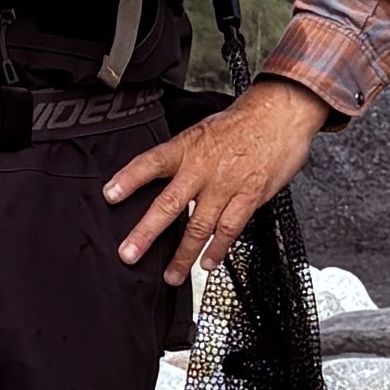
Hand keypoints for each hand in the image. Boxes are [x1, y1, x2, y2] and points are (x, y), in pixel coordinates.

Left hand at [107, 75, 324, 281]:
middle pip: (169, 204)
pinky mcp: (249, 196)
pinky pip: (230, 229)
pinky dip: (218, 249)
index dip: (129, 178)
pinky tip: (208, 263)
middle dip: (146, 232)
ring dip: (183, 255)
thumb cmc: (241, 124)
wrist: (280, 114)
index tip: (110, 195)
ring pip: (199, 225)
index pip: (151, 162)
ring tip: (171, 275)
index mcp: (187, 147)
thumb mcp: (202, 131)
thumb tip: (159, 180)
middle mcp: (202, 168)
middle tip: (129, 254)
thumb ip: (182, 158)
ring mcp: (226, 185)